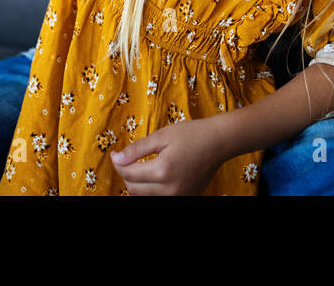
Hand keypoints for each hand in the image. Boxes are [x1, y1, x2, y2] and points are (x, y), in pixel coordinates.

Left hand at [110, 117, 227, 194]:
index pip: (129, 174)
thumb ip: (137, 149)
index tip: (115, 154)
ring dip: (137, 184)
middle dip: (126, 174)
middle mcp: (170, 189)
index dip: (118, 163)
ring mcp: (178, 196)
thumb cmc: (192, 134)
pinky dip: (151, 190)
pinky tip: (153, 175)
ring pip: (145, 197)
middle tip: (126, 159)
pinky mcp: (185, 198)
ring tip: (139, 168)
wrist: (219, 142)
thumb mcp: (161, 135)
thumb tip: (117, 158)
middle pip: (134, 189)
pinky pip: (159, 198)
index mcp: (162, 171)